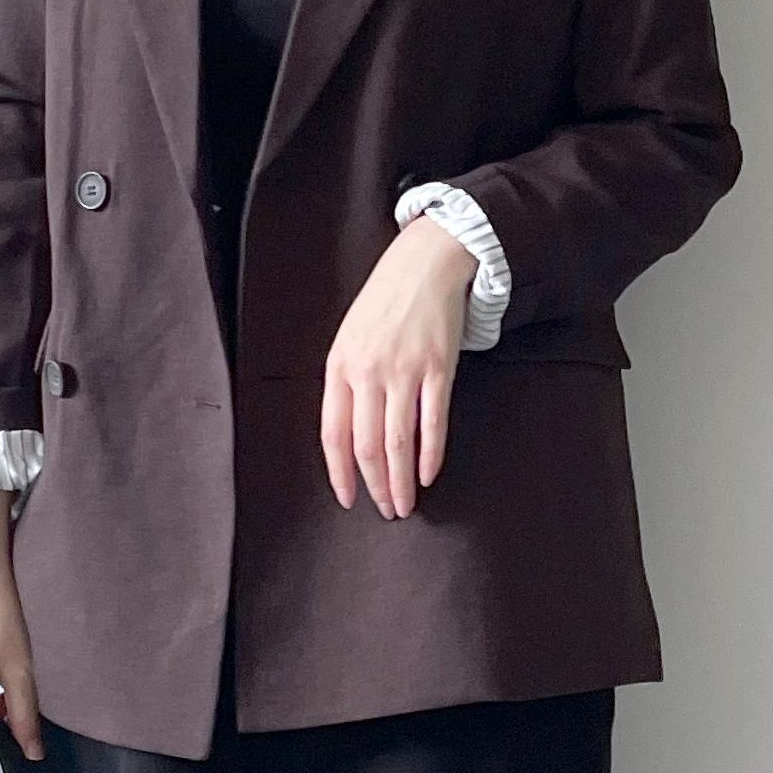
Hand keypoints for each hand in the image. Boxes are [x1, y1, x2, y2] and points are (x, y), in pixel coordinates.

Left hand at [321, 213, 475, 517]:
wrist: (425, 263)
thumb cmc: (385, 302)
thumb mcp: (350, 338)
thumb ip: (346, 383)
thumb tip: (350, 435)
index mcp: (339, 367)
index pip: (334, 435)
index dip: (340, 474)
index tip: (348, 500)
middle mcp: (367, 371)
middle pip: (367, 446)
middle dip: (374, 486)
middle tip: (385, 510)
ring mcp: (403, 370)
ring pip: (398, 442)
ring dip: (400, 481)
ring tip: (404, 504)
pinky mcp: (438, 367)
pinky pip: (432, 422)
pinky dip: (430, 455)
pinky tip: (427, 475)